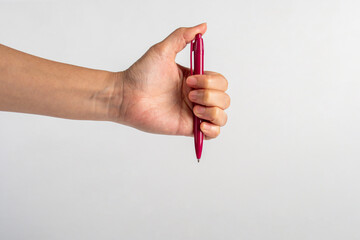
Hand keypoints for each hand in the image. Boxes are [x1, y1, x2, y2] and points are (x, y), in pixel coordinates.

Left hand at [115, 23, 229, 138]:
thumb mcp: (163, 50)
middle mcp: (197, 96)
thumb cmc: (141, 74)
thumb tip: (203, 26)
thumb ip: (182, 36)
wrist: (126, 96)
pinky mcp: (188, 128)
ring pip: (222, 115)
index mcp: (195, 80)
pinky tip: (201, 124)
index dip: (210, 81)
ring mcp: (193, 113)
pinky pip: (213, 134)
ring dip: (212, 111)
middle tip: (187, 94)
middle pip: (224, 98)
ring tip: (194, 110)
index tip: (189, 80)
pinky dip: (213, 130)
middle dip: (210, 95)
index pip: (220, 81)